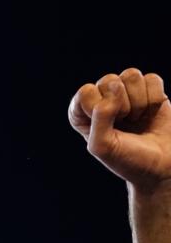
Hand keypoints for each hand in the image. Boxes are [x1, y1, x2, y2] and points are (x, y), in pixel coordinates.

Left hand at [69, 69, 170, 189]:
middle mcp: (101, 100)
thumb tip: (114, 87)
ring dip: (140, 101)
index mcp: (82, 113)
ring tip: (138, 119)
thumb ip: (100, 118)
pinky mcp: (149, 91)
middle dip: (123, 105)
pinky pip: (152, 78)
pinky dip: (155, 98)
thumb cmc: (128, 160)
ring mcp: (126, 94)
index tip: (110, 128)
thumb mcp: (104, 146)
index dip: (102, 109)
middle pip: (109, 80)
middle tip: (127, 124)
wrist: (161, 167)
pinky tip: (151, 113)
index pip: (86, 92)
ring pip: (131, 75)